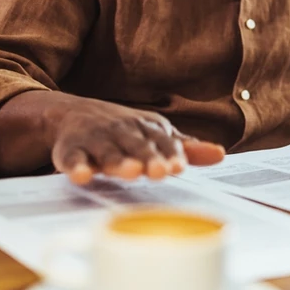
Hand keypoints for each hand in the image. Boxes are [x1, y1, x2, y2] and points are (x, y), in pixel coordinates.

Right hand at [45, 96, 224, 184]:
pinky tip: (82, 176)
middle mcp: (123, 132)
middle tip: (158, 171)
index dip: (170, 154)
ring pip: (108, 152)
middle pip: (137, 147)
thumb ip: (184, 148)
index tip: (178, 167)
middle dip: (148, 158)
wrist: (72, 114)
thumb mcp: (154, 135)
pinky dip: (76, 167)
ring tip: (130, 172)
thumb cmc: (124, 131)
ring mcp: (96, 140)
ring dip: (118, 162)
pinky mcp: (70, 150)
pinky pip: (72, 158)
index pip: (162, 142)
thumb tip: (220, 154)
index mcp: (146, 128)